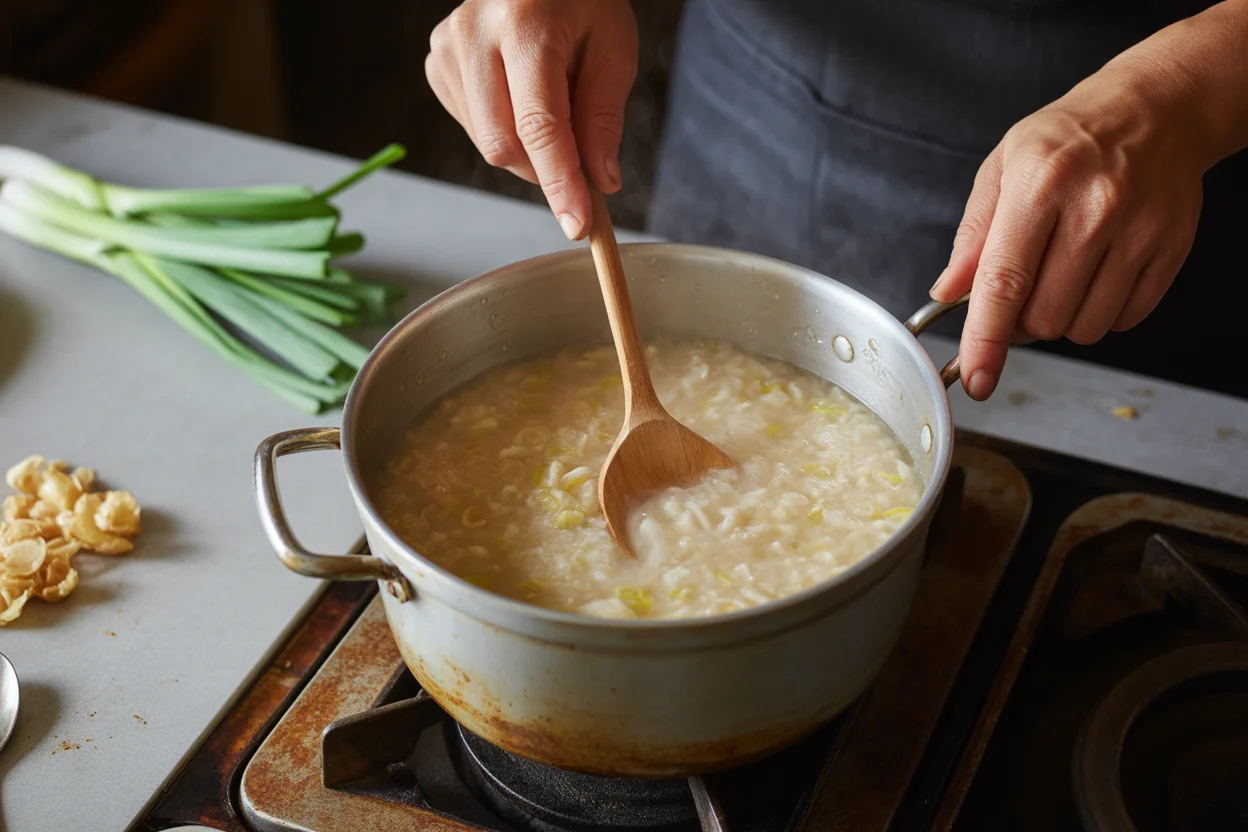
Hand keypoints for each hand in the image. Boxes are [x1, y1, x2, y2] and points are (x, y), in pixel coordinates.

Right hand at [425, 0, 637, 239]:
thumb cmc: (582, 1)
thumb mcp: (613, 47)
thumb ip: (604, 116)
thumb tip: (600, 182)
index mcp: (524, 24)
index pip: (539, 125)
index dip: (560, 182)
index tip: (577, 224)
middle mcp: (474, 34)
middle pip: (504, 146)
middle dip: (546, 170)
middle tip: (582, 157)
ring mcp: (447, 49)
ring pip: (488, 145)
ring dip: (528, 150)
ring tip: (552, 101)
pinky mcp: (437, 65)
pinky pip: (475, 130)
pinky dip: (506, 132)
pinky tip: (520, 95)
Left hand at [930, 62, 1210, 399]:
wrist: (1155, 109)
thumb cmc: (1068, 138)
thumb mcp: (1002, 167)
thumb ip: (972, 235)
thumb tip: (947, 292)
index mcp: (1041, 184)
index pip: (1004, 281)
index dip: (986, 339)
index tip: (976, 378)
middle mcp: (1095, 208)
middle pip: (1044, 316)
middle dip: (1022, 320)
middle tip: (1023, 286)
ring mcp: (1140, 231)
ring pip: (1084, 327)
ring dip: (1062, 320)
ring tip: (1063, 271)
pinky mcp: (1171, 249)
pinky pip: (1124, 319)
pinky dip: (1101, 312)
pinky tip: (1097, 271)